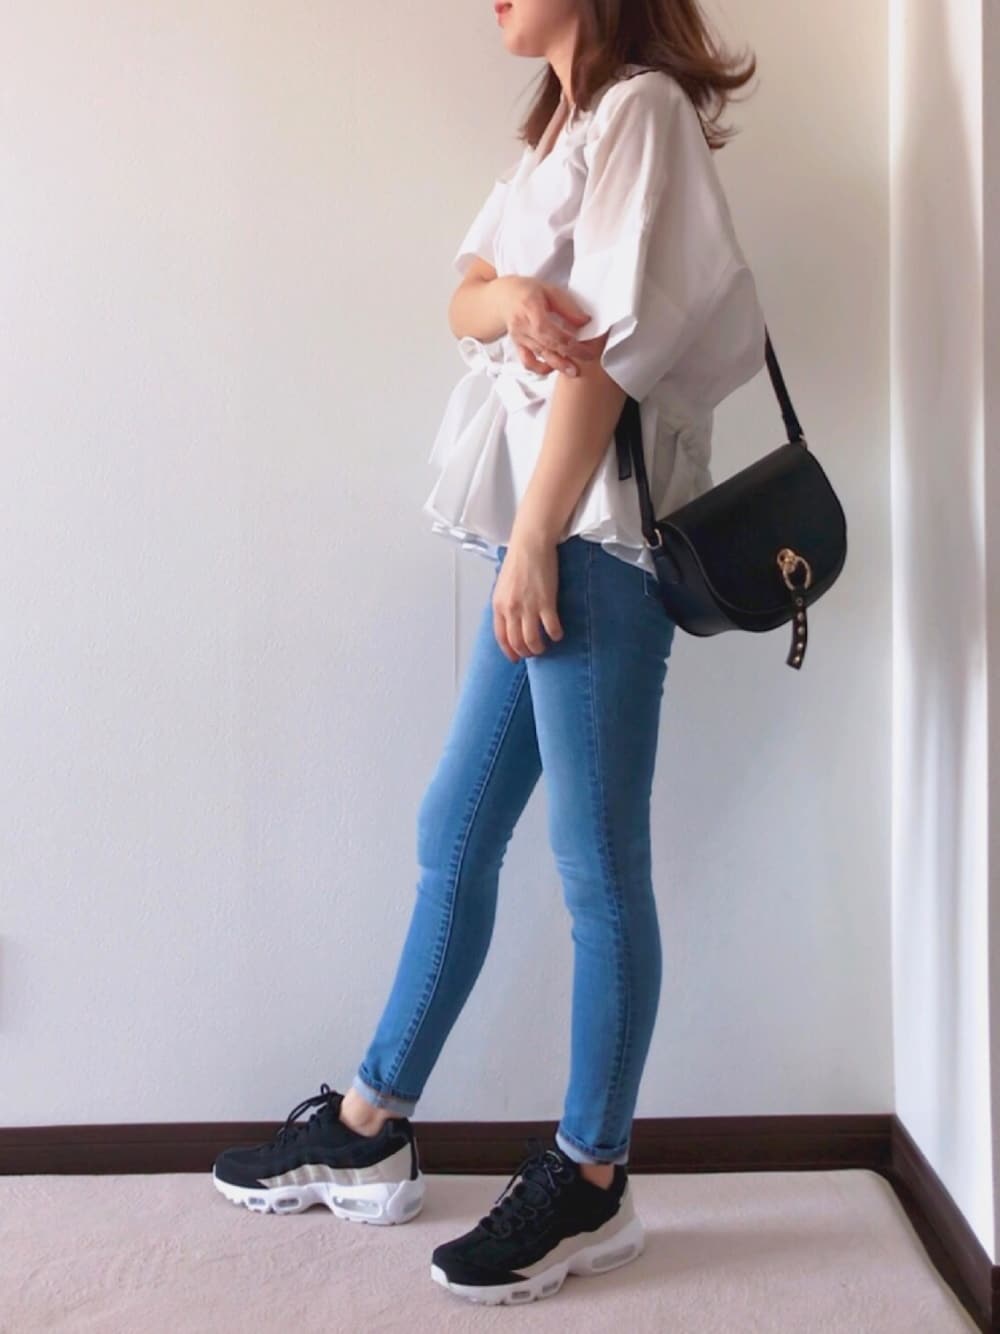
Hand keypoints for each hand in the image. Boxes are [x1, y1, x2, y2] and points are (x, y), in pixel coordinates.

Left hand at [492, 534, 564, 662]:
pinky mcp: (546, 603)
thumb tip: (510, 618)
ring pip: (533, 640)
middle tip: (534, 652)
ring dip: (539, 648)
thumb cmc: (518, 561)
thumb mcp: (503, 586)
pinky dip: (555, 635)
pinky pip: (551, 628)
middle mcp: (511, 610)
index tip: (515, 658)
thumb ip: (505, 604)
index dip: (509, 651)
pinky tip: (558, 634)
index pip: (501, 637)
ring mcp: (528, 607)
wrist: (530, 545)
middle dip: (526, 652)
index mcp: (499, 606)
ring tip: (545, 646)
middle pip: (517, 642)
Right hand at [497, 276, 601, 377]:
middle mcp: (522, 326)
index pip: (550, 331)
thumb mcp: (550, 291)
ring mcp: (519, 338)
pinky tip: (552, 368)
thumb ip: (567, 307)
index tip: (585, 346)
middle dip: (568, 355)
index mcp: (530, 309)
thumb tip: (585, 321)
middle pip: (547, 345)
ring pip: (539, 355)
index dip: (569, 342)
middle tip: (586, 359)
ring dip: (557, 364)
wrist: (505, 297)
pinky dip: (539, 368)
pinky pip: (527, 361)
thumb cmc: (528, 291)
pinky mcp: (518, 345)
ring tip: (573, 371)